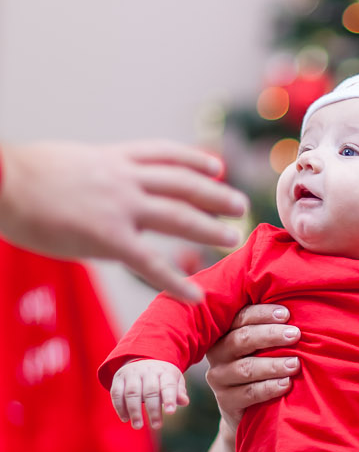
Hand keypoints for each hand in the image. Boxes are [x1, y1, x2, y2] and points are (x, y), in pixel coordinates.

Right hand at [0, 140, 247, 302]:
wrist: (0, 182)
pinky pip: (151, 264)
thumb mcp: (67, 161)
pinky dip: (176, 282)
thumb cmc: (20, 175)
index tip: (216, 167)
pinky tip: (194, 296)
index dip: (195, 161)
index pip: (165, 155)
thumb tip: (96, 185)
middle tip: (241, 204)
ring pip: (178, 217)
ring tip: (232, 239)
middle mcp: (124, 179)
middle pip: (183, 184)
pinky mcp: (107, 238)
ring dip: (209, 229)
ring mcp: (119, 207)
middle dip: (215, 195)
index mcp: (113, 158)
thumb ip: (93, 174)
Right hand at [111, 358, 187, 429]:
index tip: (171, 413)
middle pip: (150, 391)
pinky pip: (116, 393)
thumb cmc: (162, 377)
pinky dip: (120, 407)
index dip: (169, 398)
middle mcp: (148, 371)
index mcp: (164, 372)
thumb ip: (179, 391)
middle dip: (153, 410)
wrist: (143, 359)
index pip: (168, 385)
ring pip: (132, 392)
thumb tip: (184, 402)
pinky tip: (125, 419)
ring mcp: (132, 374)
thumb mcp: (174, 380)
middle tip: (156, 426)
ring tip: (138, 426)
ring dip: (134, 411)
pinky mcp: (118, 378)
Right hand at [205, 304, 300, 438]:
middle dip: (270, 335)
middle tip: (295, 335)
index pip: (241, 317)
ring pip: (245, 368)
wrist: (250, 408)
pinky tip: (286, 384)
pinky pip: (248, 393)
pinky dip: (269, 388)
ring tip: (295, 363)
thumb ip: (274, 327)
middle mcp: (218, 353)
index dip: (263, 314)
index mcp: (226, 331)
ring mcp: (219, 378)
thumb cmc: (264, 364)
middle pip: (241, 339)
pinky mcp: (225, 401)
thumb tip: (301, 308)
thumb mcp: (265, 345)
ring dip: (273, 364)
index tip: (287, 314)